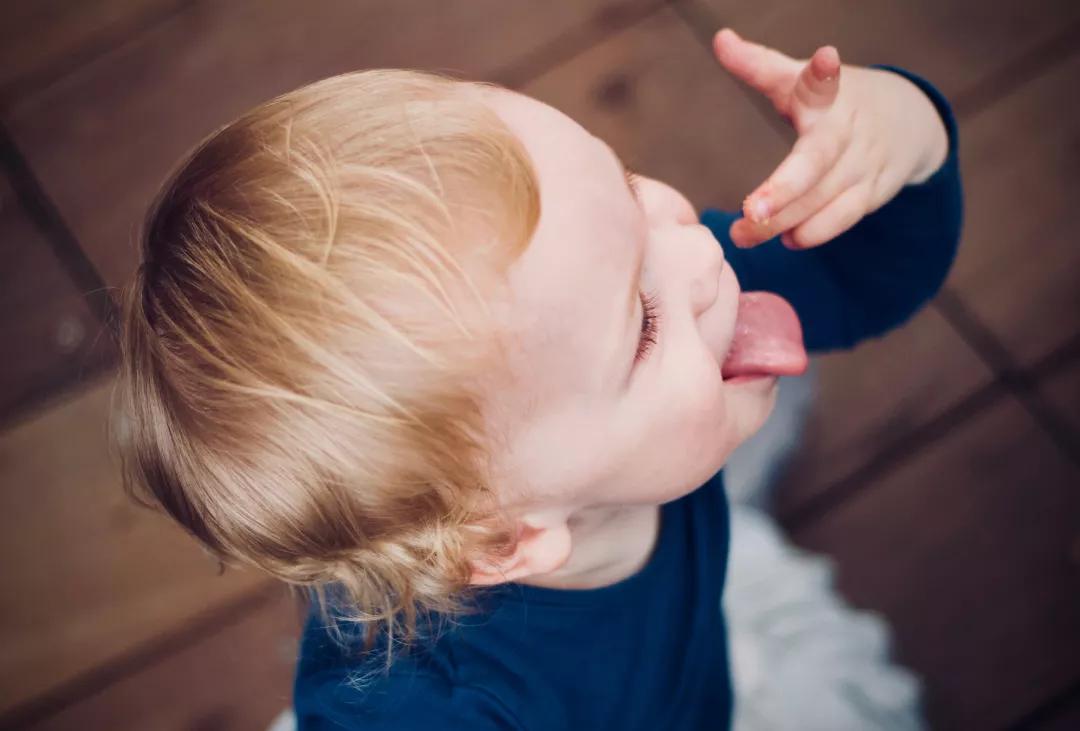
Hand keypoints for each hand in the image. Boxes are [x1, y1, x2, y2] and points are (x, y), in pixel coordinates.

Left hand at [713, 29, 948, 248]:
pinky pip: (843, 217)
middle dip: (785, 189)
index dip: (823, 72)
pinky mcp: (873, 193)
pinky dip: (814, 232)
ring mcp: (864, 163)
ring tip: (744, 234)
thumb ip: (758, 65)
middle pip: (818, 161)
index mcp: (829, 95)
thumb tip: (721, 39)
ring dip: (785, 221)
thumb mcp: (800, 79)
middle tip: (750, 212)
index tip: (825, 59)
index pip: (825, 81)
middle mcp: (849, 129)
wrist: (906, 120)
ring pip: (825, 199)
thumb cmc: (834, 100)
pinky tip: (787, 241)